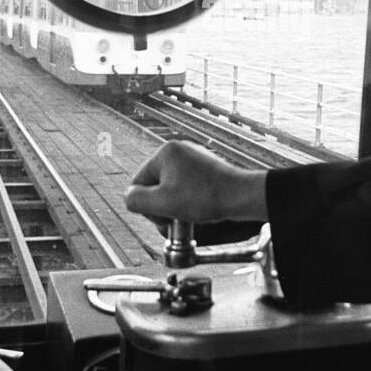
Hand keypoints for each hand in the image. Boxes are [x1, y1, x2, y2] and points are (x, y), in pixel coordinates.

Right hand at [125, 140, 267, 223]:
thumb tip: (129, 197)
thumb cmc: (205, 197)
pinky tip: (197, 210)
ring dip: (174, 206)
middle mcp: (178, 151)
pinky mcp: (205, 170)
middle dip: (161, 206)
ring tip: (187, 216)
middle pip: (155, 186)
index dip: (147, 206)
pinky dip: (188, 202)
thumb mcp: (162, 203)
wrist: (241, 196)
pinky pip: (186, 188)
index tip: (164, 216)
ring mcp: (193, 160)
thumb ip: (136, 200)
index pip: (139, 183)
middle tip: (175, 218)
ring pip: (171, 189)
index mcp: (165, 153)